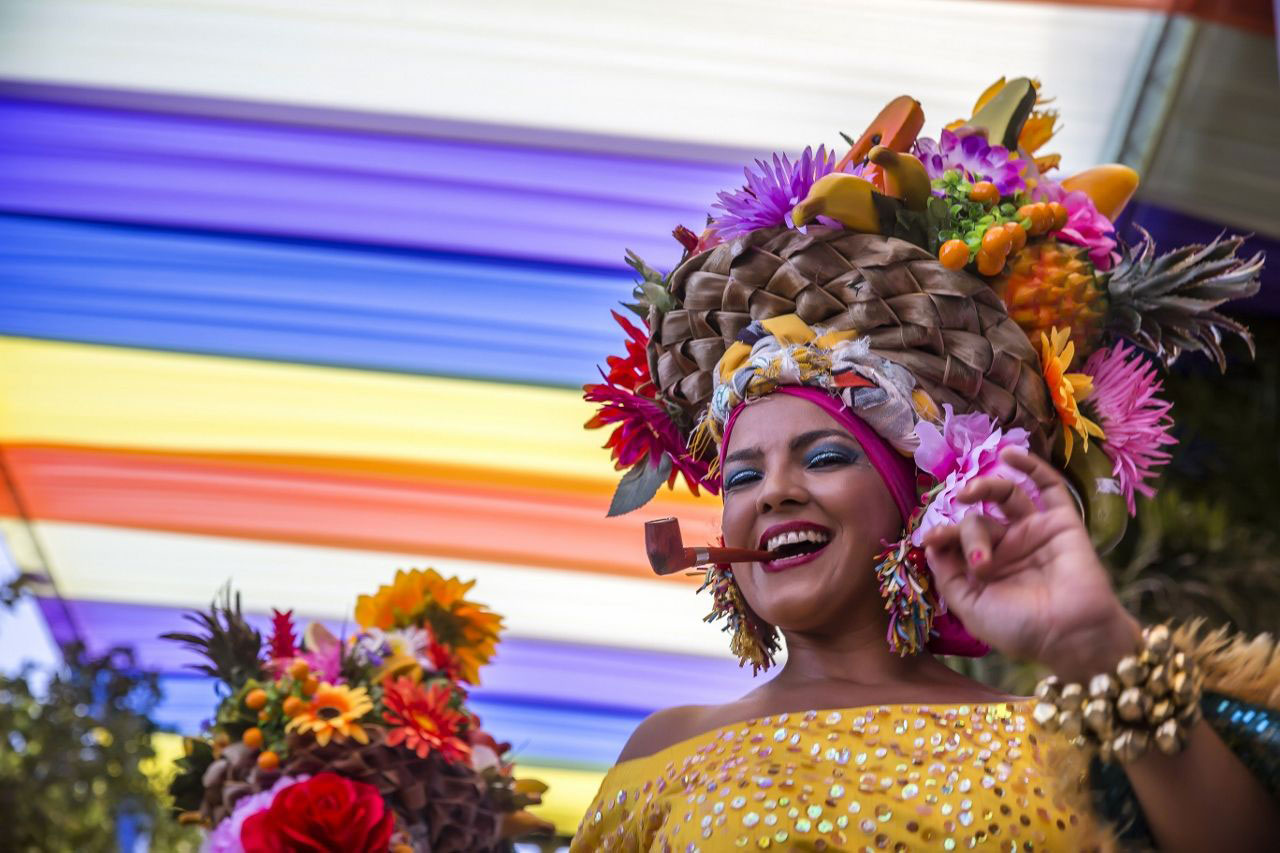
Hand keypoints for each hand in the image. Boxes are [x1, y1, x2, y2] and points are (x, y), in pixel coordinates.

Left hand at [921, 446, 1139, 680]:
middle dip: (968, 533)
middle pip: (978, 519)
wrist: (1070, 635)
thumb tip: (930, 546)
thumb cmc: (1020, 628)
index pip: (957, 539)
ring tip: (969, 491)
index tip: (929, 539)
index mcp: (985, 568)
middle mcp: (1008, 546)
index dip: (941, 534)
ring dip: (985, 485)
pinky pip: (1048, 487)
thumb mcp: (970, 607)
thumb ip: (948, 577)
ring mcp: (1034, 531)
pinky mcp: (1062, 522)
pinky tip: (1010, 453)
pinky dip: (1031, 467)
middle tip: (979, 558)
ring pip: (1006, 496)